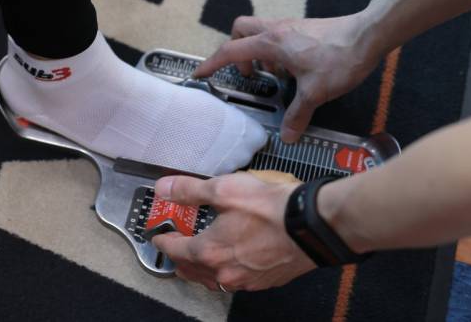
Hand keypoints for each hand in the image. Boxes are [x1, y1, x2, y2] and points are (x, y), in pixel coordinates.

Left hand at [151, 171, 315, 291]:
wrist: (312, 225)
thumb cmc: (270, 207)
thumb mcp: (225, 189)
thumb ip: (191, 190)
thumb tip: (163, 188)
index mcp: (210, 251)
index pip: (176, 250)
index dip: (163, 241)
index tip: (158, 236)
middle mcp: (225, 272)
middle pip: (192, 271)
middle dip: (179, 261)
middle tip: (174, 251)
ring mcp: (246, 280)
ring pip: (214, 280)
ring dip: (201, 270)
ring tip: (198, 261)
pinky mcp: (266, 281)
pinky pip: (237, 281)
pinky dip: (226, 273)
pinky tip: (232, 263)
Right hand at [193, 14, 385, 142]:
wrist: (369, 35)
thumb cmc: (339, 59)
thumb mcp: (315, 93)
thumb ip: (297, 114)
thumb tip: (288, 137)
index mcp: (271, 43)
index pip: (230, 51)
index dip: (211, 63)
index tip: (199, 74)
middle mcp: (276, 30)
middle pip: (240, 30)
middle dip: (235, 51)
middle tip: (247, 75)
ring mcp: (290, 27)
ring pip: (260, 32)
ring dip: (258, 52)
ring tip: (275, 76)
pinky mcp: (304, 28)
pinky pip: (278, 36)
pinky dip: (276, 51)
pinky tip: (294, 71)